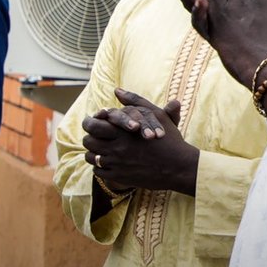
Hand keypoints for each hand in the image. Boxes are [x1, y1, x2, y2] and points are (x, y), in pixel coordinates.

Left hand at [80, 88, 198, 194]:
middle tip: (96, 137)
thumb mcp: (155, 115)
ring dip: (93, 152)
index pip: (91, 125)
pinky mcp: (119, 176)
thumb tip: (117, 90)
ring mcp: (116, 163)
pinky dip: (100, 166)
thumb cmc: (168, 139)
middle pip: (87, 141)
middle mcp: (116, 147)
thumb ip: (135, 101)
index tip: (94, 123)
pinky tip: (109, 162)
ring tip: (101, 150)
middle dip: (90, 138)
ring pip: (90, 157)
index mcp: (121, 131)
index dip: (89, 123)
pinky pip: (97, 171)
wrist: (179, 167)